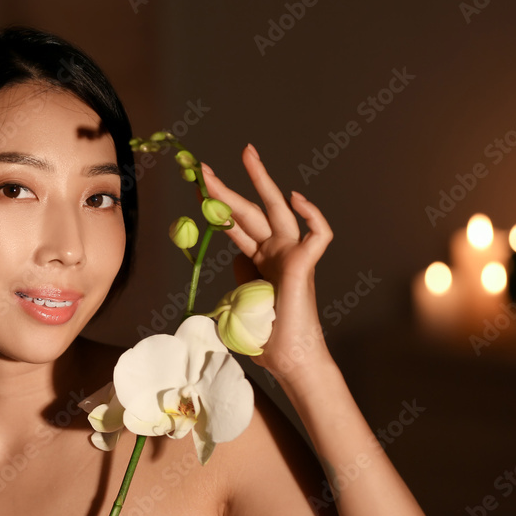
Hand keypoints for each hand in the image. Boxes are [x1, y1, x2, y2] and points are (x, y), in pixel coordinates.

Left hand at [201, 144, 333, 380]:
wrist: (288, 361)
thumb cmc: (266, 341)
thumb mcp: (237, 309)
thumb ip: (235, 285)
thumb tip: (232, 267)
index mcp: (260, 262)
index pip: (235, 227)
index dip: (217, 207)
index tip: (198, 190)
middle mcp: (277, 254)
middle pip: (251, 210)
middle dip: (228, 186)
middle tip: (204, 168)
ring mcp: (292, 257)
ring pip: (279, 210)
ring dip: (263, 180)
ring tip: (247, 154)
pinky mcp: (306, 265)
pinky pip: (318, 233)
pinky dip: (312, 214)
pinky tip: (297, 198)